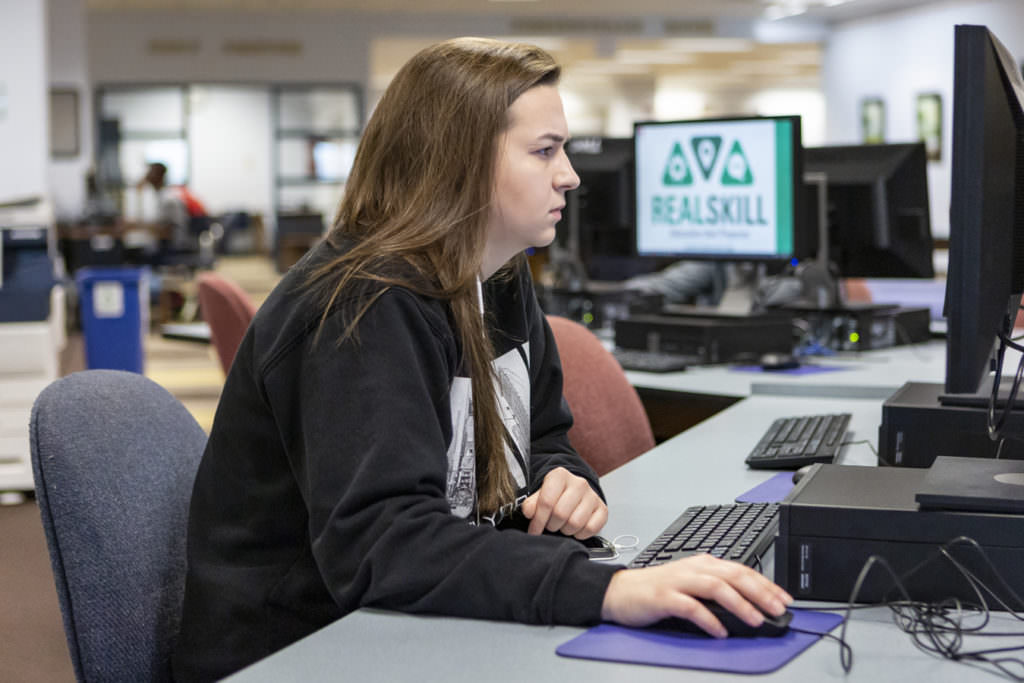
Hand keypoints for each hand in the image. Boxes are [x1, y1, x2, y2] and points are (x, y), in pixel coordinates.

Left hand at [519, 467, 606, 538]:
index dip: (538, 520)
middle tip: (549, 526)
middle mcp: (579, 483)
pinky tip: (574, 529)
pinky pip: (590, 529)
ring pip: (575, 523)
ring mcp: (592, 496)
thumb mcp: (539, 495)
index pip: (547, 502)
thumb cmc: (555, 495)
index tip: (533, 530)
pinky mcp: (602, 509)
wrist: (574, 493)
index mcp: (560, 475)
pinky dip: (580, 534)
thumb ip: (531, 504)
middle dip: (551, 525)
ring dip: (565, 530)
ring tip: (561, 526)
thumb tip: (529, 512)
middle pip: (561, 514)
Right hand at [600, 554, 792, 637]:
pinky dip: (708, 619)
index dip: (766, 584)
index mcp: (703, 563)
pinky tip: (720, 631)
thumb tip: (750, 605)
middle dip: (760, 592)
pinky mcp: (664, 597)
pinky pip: (690, 607)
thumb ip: (717, 589)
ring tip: (755, 619)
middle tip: (778, 609)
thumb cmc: (657, 590)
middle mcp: (693, 568)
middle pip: (733, 575)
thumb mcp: (691, 583)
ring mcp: (678, 581)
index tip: (784, 599)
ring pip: (716, 587)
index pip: (742, 570)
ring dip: (739, 603)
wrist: (620, 591)